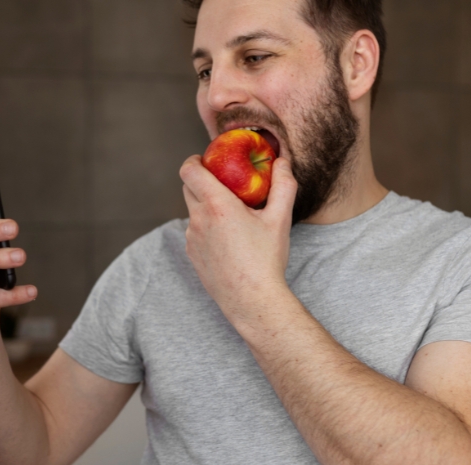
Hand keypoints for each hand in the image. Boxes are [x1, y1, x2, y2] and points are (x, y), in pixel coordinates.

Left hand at [179, 155, 297, 327]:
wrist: (252, 300)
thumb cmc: (266, 260)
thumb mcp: (280, 219)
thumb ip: (283, 185)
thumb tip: (282, 161)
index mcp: (217, 205)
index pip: (189, 170)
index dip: (194, 160)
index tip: (207, 159)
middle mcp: (198, 220)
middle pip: (188, 187)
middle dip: (201, 180)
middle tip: (224, 182)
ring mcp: (192, 239)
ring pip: (192, 211)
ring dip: (205, 205)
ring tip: (231, 213)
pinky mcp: (192, 254)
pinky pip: (195, 231)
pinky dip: (206, 227)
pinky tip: (228, 238)